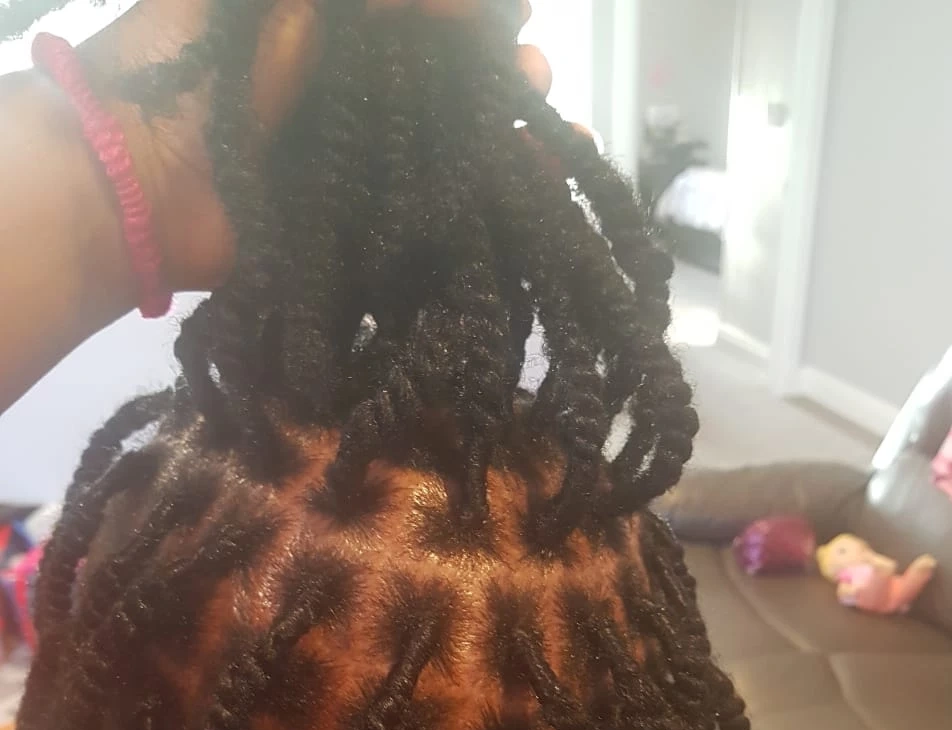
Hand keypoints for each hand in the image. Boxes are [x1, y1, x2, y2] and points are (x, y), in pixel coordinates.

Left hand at [80, 0, 544, 293]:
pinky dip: (486, 202)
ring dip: (506, 136)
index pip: (422, 23)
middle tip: (533, 78)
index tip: (512, 20)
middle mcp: (353, 95)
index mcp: (330, 31)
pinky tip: (536, 186)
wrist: (137, 185)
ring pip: (451, 144)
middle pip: (447, 81)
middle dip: (501, 74)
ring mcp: (359, 161)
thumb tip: (463, 4)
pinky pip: (436, 209)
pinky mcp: (361, 224)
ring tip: (552, 136)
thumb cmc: (191, 66)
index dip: (472, 22)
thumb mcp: (272, 0)